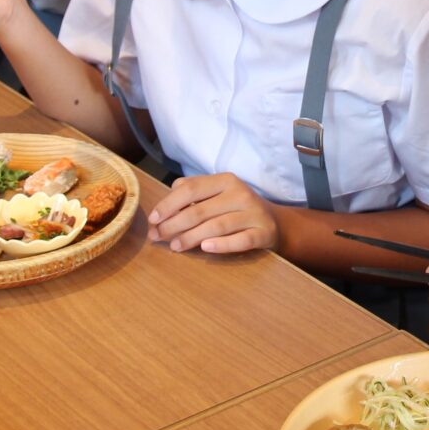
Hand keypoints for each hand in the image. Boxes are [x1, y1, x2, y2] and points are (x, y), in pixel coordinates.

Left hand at [146, 172, 278, 252]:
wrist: (276, 222)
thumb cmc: (237, 208)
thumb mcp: (218, 193)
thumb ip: (193, 191)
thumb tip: (167, 198)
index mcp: (225, 181)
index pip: (191, 189)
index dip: (169, 204)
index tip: (153, 219)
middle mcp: (240, 194)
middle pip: (200, 210)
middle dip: (174, 224)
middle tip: (157, 237)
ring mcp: (253, 214)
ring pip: (217, 226)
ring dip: (192, 237)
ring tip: (174, 246)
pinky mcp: (263, 233)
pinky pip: (241, 240)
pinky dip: (222, 244)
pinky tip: (205, 248)